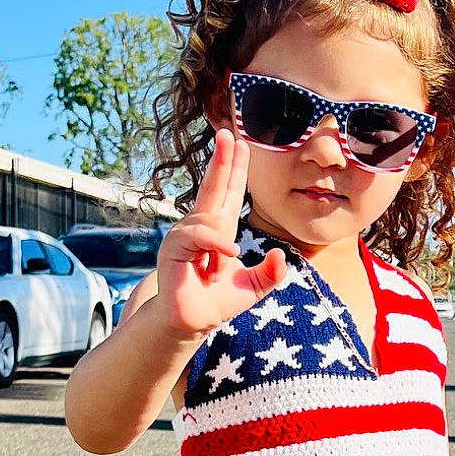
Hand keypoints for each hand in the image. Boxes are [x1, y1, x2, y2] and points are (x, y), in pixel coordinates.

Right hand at [154, 129, 286, 344]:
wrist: (192, 322)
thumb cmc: (217, 303)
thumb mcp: (254, 287)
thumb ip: (271, 272)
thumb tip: (280, 254)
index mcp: (218, 230)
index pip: (228, 193)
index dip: (234, 168)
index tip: (239, 143)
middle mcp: (200, 226)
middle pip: (214, 186)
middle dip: (222, 160)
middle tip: (227, 134)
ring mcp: (184, 234)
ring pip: (212, 221)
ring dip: (221, 248)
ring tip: (216, 273)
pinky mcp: (174, 245)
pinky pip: (200, 235)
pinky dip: (215, 244)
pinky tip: (226, 255)